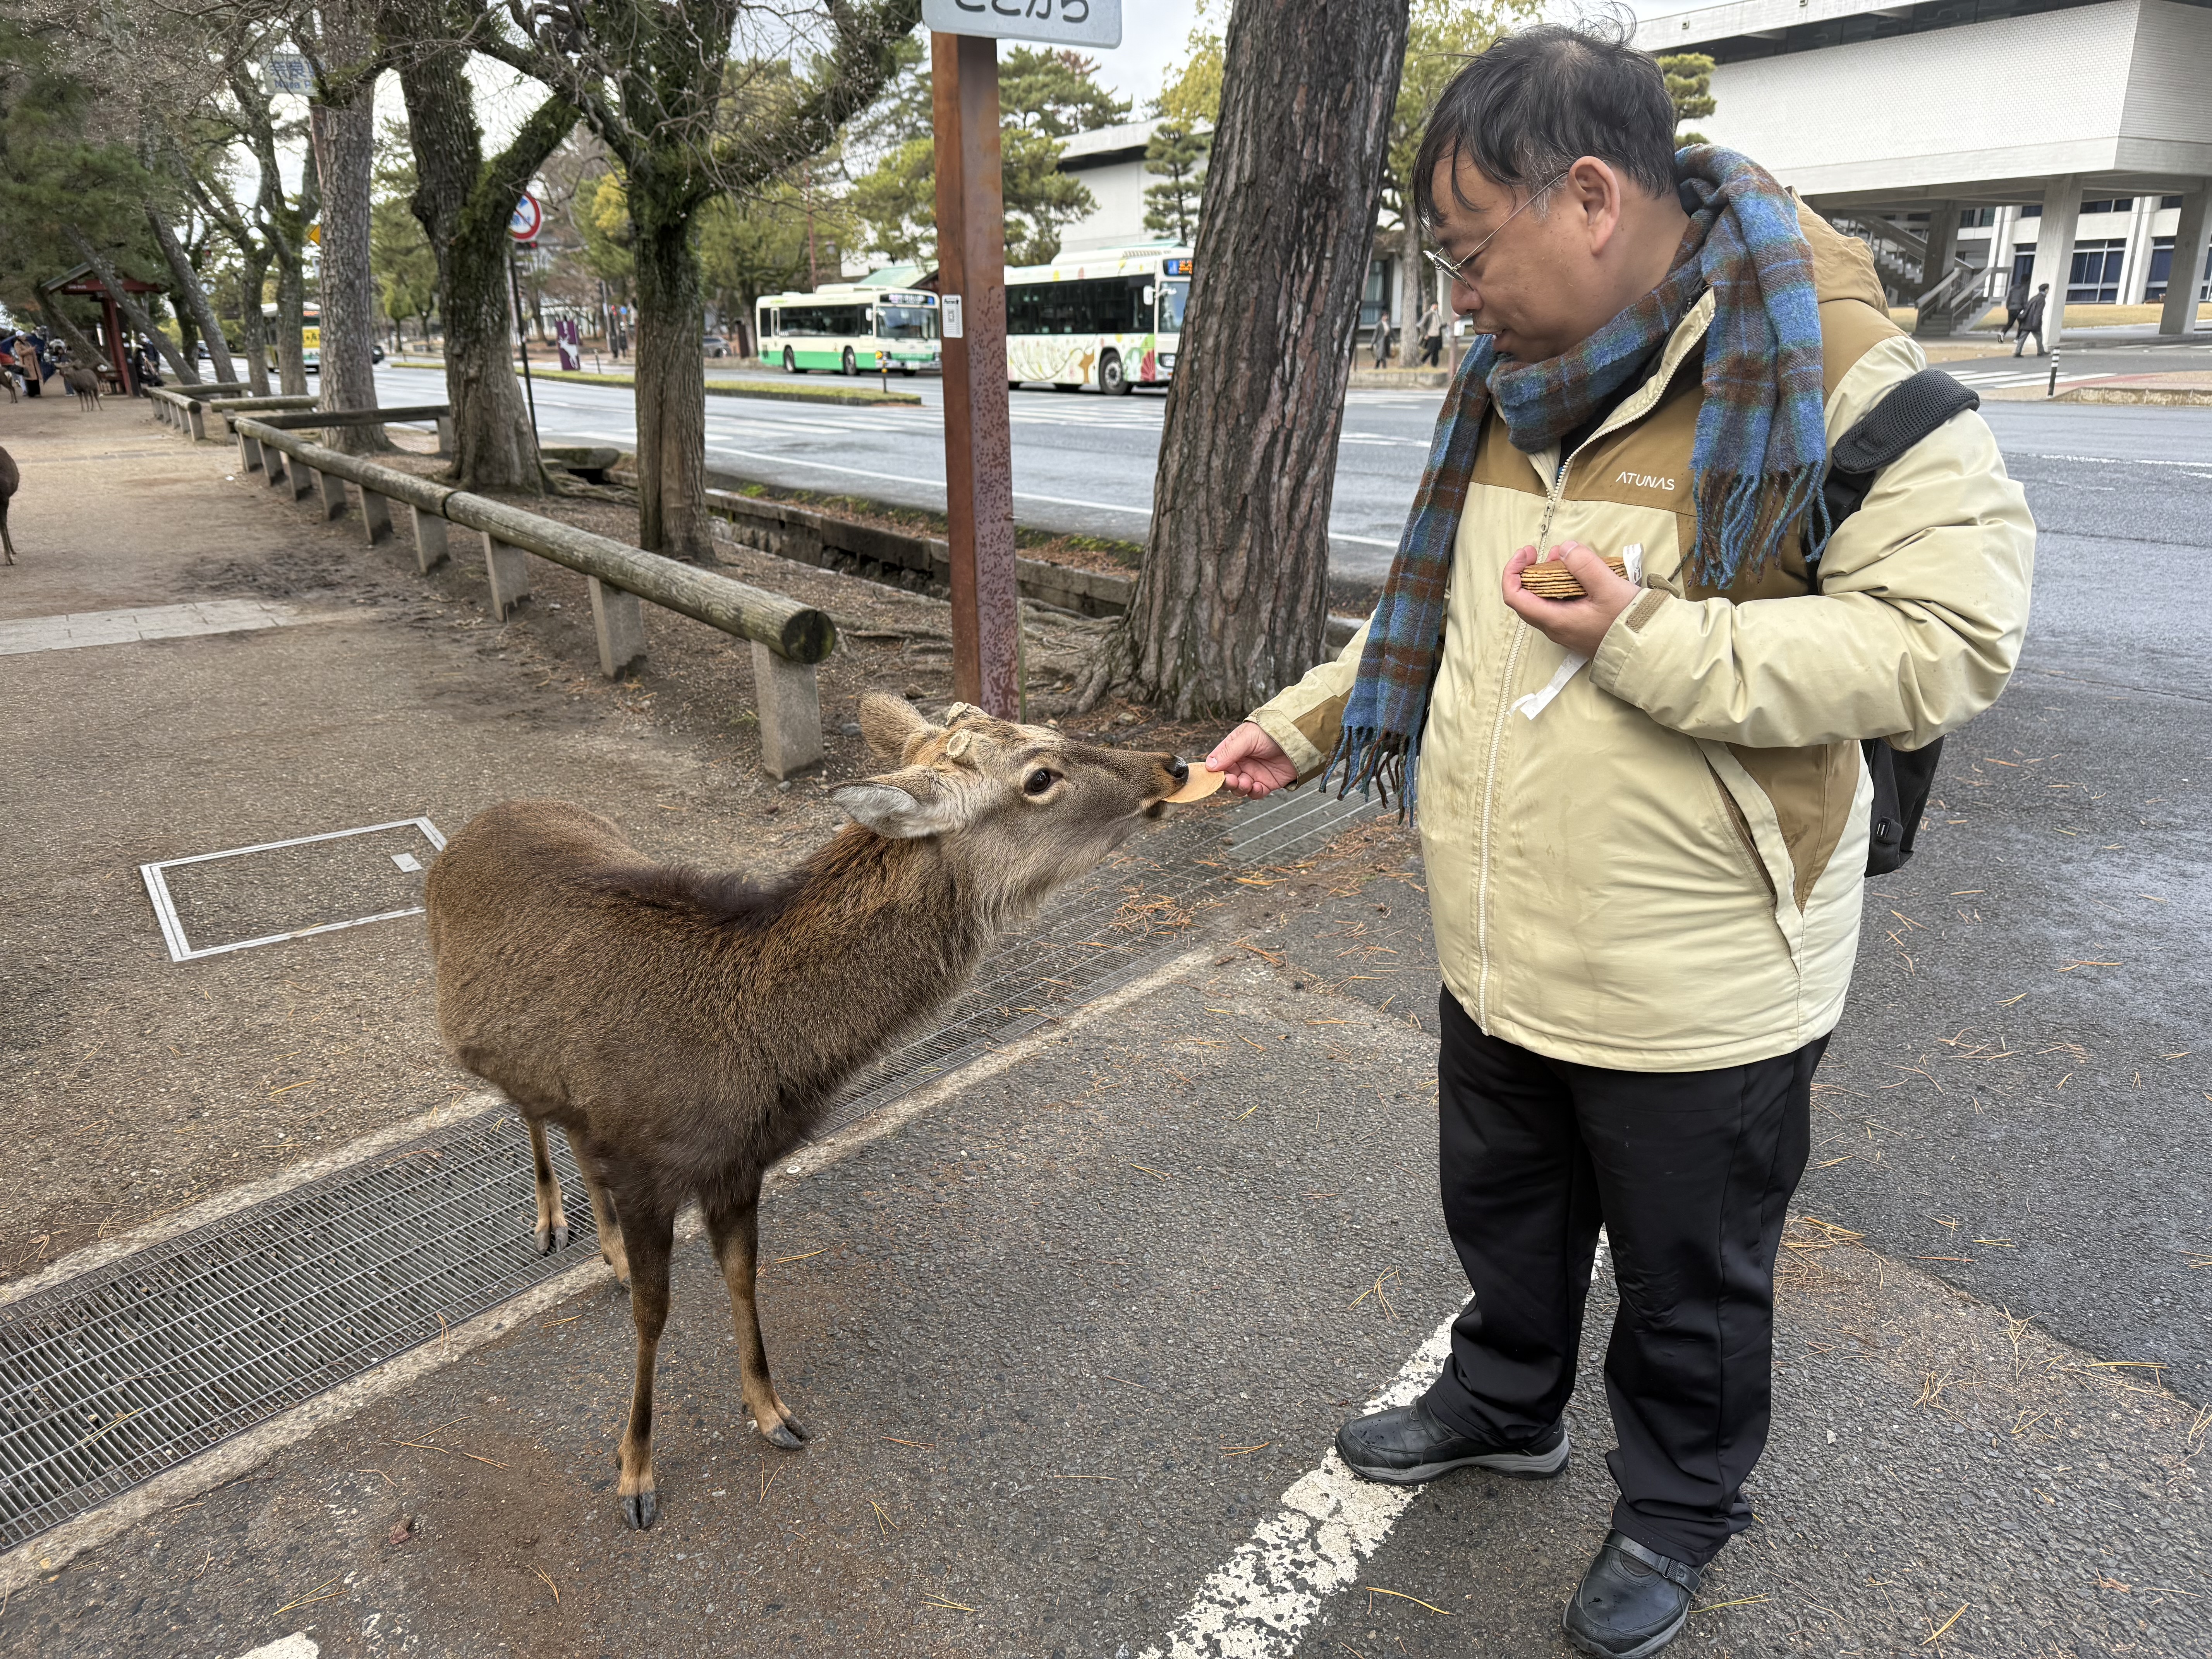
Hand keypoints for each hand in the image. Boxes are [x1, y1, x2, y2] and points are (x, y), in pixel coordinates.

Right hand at [1206, 721, 1297, 799]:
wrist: (1299, 737)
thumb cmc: (1272, 731)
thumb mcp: (1247, 738)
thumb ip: (1229, 752)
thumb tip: (1210, 766)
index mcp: (1233, 750)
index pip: (1216, 763)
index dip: (1213, 772)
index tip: (1212, 776)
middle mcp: (1242, 763)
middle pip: (1226, 779)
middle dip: (1227, 782)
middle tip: (1232, 780)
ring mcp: (1254, 773)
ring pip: (1239, 789)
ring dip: (1240, 788)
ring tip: (1246, 782)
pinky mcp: (1267, 783)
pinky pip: (1255, 793)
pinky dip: (1254, 793)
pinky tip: (1257, 787)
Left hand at [1502, 540, 1640, 657]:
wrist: (1648, 647)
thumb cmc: (1628, 622)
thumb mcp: (1608, 587)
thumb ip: (1584, 565)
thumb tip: (1565, 549)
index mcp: (1555, 620)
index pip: (1515, 597)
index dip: (1513, 571)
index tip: (1527, 553)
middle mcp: (1555, 628)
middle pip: (1526, 598)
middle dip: (1528, 572)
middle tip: (1541, 553)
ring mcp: (1566, 630)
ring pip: (1543, 602)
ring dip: (1546, 578)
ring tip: (1563, 557)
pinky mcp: (1577, 628)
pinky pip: (1559, 606)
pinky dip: (1560, 587)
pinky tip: (1577, 575)